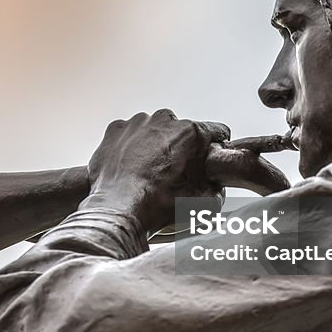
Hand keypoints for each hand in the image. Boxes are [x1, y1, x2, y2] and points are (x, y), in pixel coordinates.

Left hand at [81, 110, 229, 232]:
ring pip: (154, 129)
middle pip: (182, 130)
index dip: (215, 147)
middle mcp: (163, 120)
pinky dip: (132, 145)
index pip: (216, 131)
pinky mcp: (115, 130)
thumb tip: (215, 188)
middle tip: (175, 173)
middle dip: (181, 147)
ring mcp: (136, 123)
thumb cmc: (153, 206)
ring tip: (149, 171)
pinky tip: (131, 166)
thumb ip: (216, 190)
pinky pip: (131, 133)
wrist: (116, 210)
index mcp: (188, 133)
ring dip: (155, 145)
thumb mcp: (199, 203)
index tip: (207, 159)